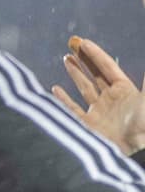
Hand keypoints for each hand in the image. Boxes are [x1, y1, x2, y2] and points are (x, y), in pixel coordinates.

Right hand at [52, 36, 144, 155]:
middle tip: (73, 44)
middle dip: (85, 59)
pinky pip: (72, 108)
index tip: (83, 42)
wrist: (133, 150)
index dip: (95, 54)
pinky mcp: (87, 124)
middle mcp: (110, 99)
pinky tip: (55, 88)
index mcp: (124, 90)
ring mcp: (98, 111)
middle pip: (95, 74)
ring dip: (75, 73)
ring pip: (84, 87)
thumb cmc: (142, 124)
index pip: (108, 67)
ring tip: (66, 58)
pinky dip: (63, 99)